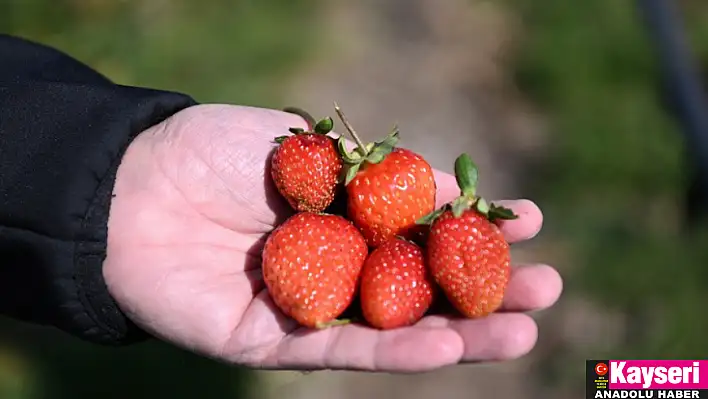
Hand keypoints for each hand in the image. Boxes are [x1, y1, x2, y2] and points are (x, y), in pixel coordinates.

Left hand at [104, 104, 562, 372]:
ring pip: (395, 328)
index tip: (531, 223)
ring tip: (524, 331)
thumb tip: (449, 187)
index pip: (424, 233)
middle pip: (422, 288)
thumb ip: (374, 172)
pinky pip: (343, 349)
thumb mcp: (306, 145)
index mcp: (346, 219)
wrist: (129, 186)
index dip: (477, 231)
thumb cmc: (213, 153)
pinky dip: (395, 349)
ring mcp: (311, 308)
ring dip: (461, 334)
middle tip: (548, 289)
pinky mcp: (276, 342)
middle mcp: (337, 267)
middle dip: (486, 290)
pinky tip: (447, 344)